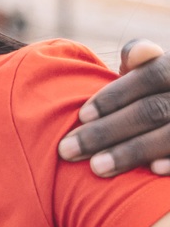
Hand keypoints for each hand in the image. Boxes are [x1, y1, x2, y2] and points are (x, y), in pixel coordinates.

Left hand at [60, 40, 169, 176]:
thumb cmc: (165, 92)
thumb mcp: (159, 71)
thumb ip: (141, 63)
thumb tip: (133, 55)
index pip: (151, 76)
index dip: (116, 95)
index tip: (81, 116)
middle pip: (154, 110)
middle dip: (108, 131)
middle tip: (67, 150)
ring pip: (169, 135)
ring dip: (132, 152)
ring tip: (96, 168)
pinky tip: (151, 171)